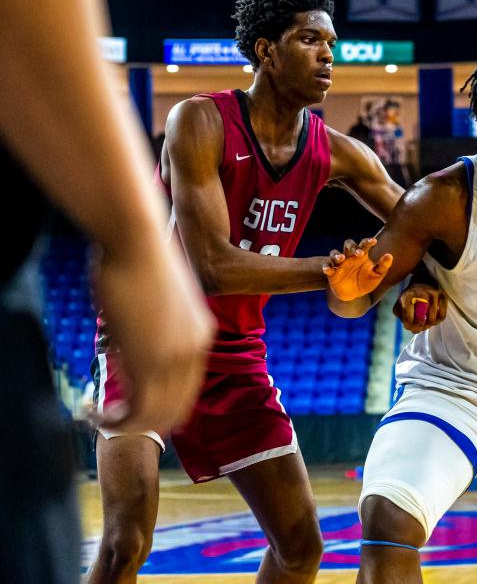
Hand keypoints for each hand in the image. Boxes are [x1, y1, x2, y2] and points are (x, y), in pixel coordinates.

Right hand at [91, 241, 213, 433]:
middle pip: (177, 408)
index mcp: (201, 333)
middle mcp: (195, 349)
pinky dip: (115, 421)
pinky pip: (137, 412)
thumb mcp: (154, 295)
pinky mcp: (150, 362)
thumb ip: (151, 322)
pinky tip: (91, 411)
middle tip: (108, 416)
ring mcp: (175, 358)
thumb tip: (131, 330)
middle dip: (143, 419)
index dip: (159, 401)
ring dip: (124, 424)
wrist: (136, 237)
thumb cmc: (136, 254)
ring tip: (95, 416)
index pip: (188, 386)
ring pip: (157, 416)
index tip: (127, 400)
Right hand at [323, 237, 392, 301]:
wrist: (354, 296)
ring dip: (337, 254)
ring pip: (334, 253)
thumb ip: (383, 266)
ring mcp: (340, 264)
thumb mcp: (376, 276)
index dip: (368, 241)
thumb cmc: (366, 282)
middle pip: (348, 244)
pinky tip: (327, 269)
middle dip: (353, 247)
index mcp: (361, 255)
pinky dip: (326, 267)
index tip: (374, 241)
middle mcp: (350, 256)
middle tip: (360, 253)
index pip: (364, 244)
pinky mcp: (332, 273)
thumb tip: (389, 255)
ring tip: (342, 258)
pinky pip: (327, 267)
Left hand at [393, 282, 447, 332]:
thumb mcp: (400, 303)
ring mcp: (434, 296)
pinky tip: (432, 320)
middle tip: (416, 329)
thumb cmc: (410, 295)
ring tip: (424, 324)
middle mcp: (421, 295)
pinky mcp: (443, 297)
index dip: (408, 326)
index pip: (408, 318)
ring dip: (427, 326)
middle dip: (418, 328)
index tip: (408, 327)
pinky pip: (442, 316)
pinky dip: (437, 321)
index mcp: (408, 296)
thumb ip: (400, 314)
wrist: (423, 280)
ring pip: (432, 320)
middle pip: (421, 320)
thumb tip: (408, 325)